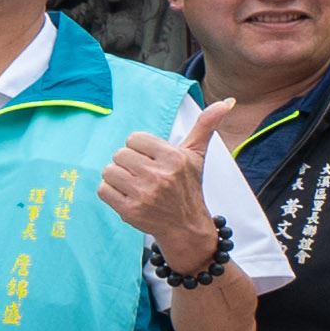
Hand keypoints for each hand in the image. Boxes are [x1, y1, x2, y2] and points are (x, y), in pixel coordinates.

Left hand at [99, 98, 234, 263]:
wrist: (186, 227)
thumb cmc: (188, 187)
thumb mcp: (196, 155)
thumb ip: (205, 126)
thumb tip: (226, 102)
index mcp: (174, 158)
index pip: (134, 139)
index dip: (140, 149)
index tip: (150, 160)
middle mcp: (159, 176)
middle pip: (119, 154)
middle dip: (128, 163)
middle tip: (142, 174)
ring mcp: (144, 195)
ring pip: (109, 171)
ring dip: (118, 177)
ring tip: (134, 185)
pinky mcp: (130, 211)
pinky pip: (103, 189)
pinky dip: (111, 192)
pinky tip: (127, 196)